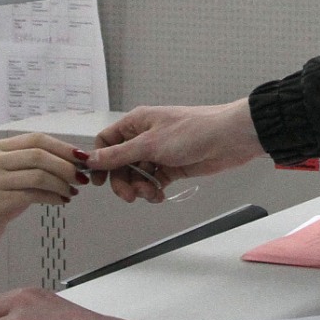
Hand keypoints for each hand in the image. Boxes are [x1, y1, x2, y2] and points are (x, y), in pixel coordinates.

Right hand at [0, 134, 83, 250]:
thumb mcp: (14, 174)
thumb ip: (37, 163)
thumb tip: (75, 159)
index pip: (36, 139)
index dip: (62, 147)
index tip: (82, 157)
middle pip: (38, 155)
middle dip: (66, 166)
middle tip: (81, 176)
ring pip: (38, 176)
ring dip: (62, 184)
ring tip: (73, 190)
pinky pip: (33, 196)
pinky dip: (53, 197)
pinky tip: (62, 201)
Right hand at [85, 101, 262, 202]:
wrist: (229, 139)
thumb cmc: (192, 132)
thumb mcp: (150, 144)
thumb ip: (118, 154)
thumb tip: (89, 159)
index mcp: (137, 123)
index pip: (107, 141)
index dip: (99, 161)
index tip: (99, 181)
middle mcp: (145, 136)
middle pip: (120, 163)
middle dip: (122, 181)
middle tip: (129, 196)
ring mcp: (160, 152)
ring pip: (137, 175)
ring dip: (140, 188)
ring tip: (151, 194)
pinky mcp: (173, 166)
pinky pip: (154, 181)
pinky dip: (153, 191)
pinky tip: (159, 196)